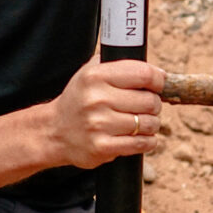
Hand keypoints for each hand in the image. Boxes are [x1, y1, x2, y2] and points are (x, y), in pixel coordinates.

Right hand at [49, 60, 164, 169]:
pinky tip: (140, 137)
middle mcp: (96, 99)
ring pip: (149, 124)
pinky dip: (148, 142)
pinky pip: (141, 144)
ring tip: (140, 123)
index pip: (144, 74)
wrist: (53, 131)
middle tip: (146, 107)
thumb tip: (156, 72)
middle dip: (154, 105)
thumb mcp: (89, 73)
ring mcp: (99, 124)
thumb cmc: (79, 100)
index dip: (158, 80)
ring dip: (151, 125)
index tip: (159, 85)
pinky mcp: (102, 147)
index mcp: (95, 76)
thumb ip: (117, 66)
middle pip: (150, 101)